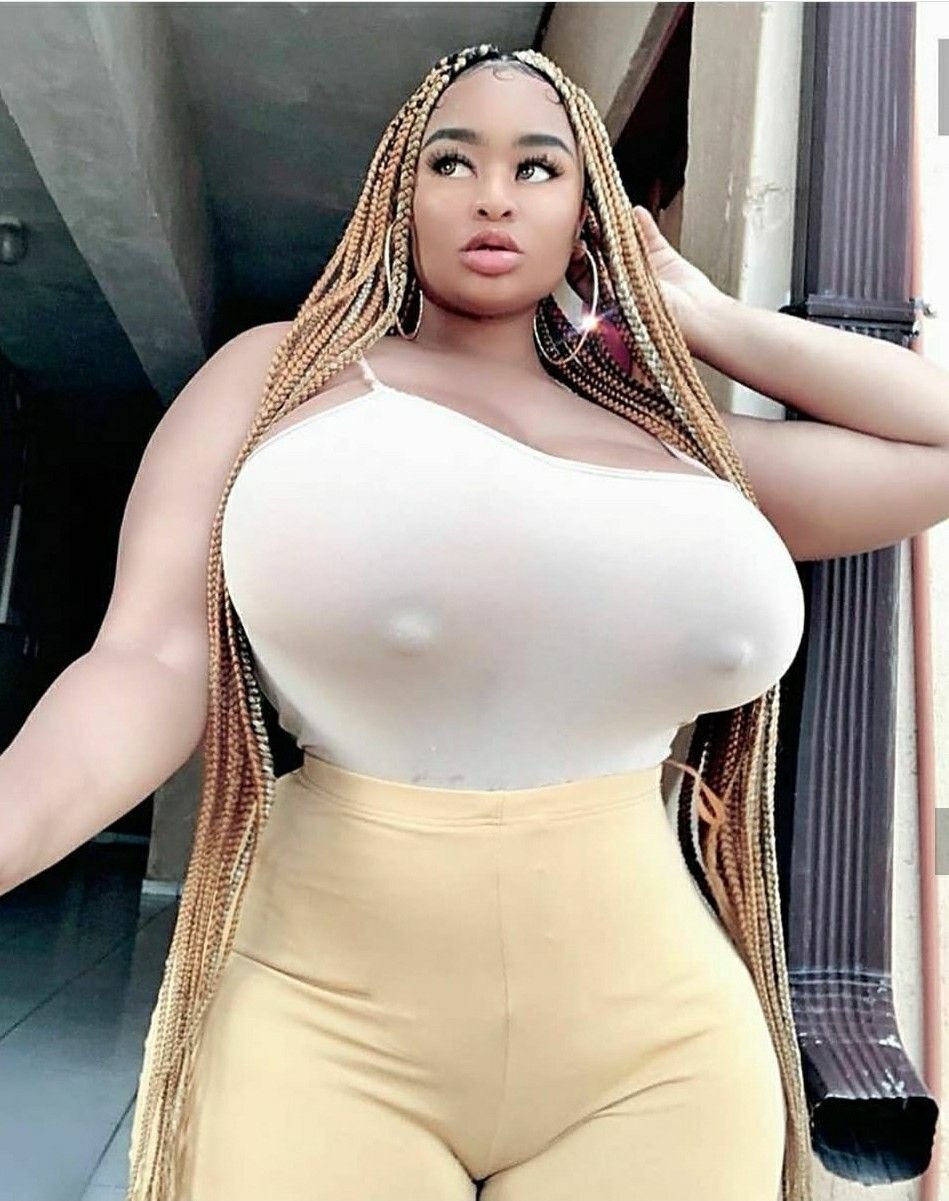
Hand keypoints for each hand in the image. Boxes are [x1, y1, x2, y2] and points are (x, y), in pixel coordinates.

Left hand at [565, 205, 727, 350]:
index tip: (572, 238)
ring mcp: (641, 268)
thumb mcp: (618, 300)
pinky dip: (641, 222)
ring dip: (615, 225)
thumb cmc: (656, 324)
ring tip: (606, 207)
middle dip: (593, 234)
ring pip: (623, 240)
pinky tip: (635, 212)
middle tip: (586, 215)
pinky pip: (648, 234)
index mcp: (605, 299)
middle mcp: (621, 283)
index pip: (582, 273)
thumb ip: (599, 278)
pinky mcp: (661, 256)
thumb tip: (579, 254)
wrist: (698, 320)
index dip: (576, 255)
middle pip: (601, 252)